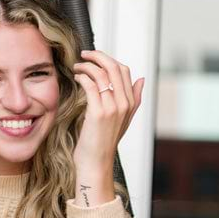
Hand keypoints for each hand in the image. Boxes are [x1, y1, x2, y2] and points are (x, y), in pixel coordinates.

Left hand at [72, 50, 143, 170]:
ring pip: (102, 74)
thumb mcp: (123, 120)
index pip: (124, 70)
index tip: (94, 58)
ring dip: (87, 66)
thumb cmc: (103, 141)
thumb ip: (133, 99)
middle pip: (114, 68)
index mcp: (131, 103)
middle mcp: (124, 103)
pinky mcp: (99, 113)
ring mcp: (113, 108)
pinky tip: (77, 77)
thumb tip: (142, 79)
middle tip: (84, 55)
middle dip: (98, 56)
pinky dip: (83, 77)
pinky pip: (91, 86)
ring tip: (77, 67)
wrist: (96, 162)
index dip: (108, 60)